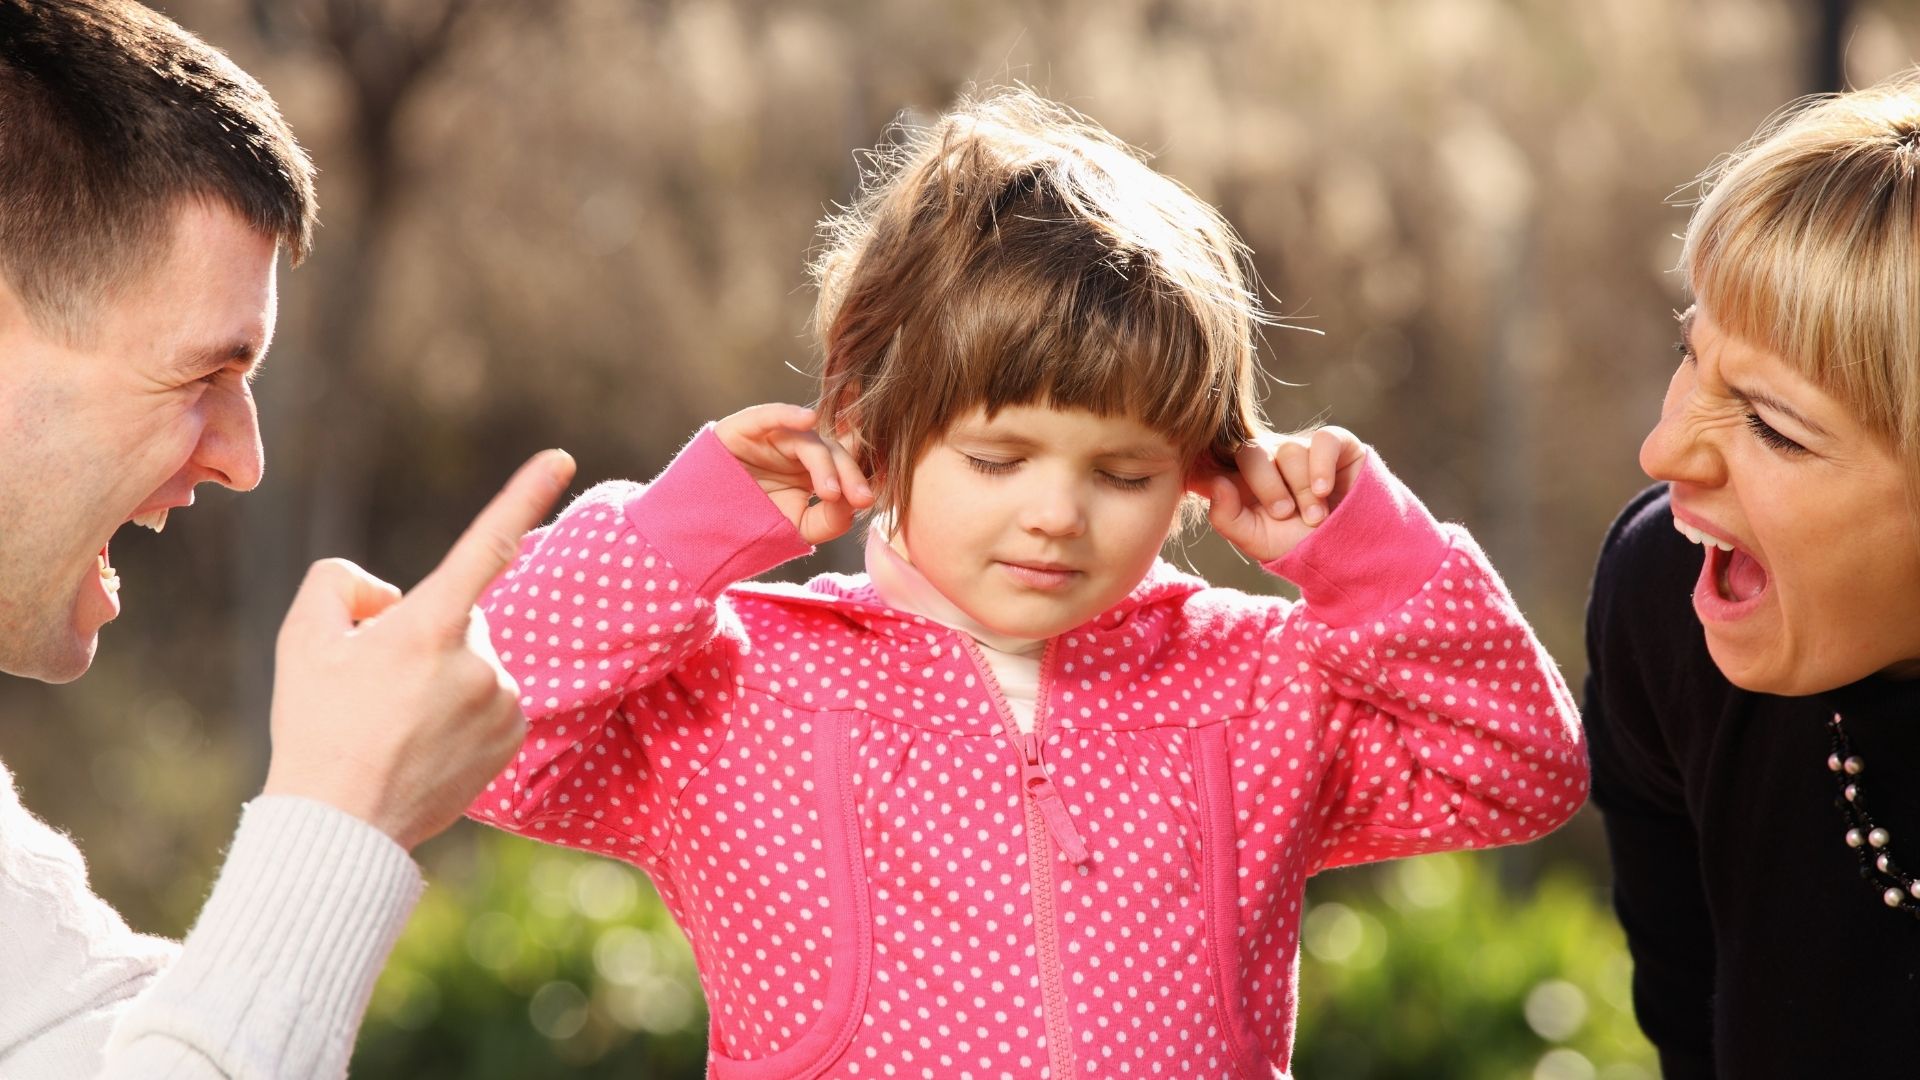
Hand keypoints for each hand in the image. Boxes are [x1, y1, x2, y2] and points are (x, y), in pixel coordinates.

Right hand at [261, 449, 576, 850]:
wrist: (342, 826)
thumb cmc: (316, 727)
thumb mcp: (301, 637)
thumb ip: (341, 582)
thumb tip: (391, 595)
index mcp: (430, 626)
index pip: (485, 545)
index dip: (523, 494)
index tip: (561, 457)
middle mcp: (479, 659)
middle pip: (457, 614)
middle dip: (424, 631)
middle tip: (374, 686)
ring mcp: (503, 699)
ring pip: (474, 658)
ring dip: (443, 673)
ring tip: (395, 721)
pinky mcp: (514, 734)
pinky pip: (490, 697)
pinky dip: (463, 707)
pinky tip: (424, 741)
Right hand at [714, 403, 873, 543]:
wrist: (701, 528)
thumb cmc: (752, 524)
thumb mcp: (798, 529)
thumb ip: (830, 519)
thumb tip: (854, 504)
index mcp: (816, 468)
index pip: (849, 461)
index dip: (866, 471)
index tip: (878, 493)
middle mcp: (799, 448)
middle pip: (835, 450)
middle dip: (851, 474)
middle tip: (862, 499)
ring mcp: (775, 436)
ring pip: (810, 440)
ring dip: (824, 463)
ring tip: (830, 492)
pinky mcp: (747, 427)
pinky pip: (771, 414)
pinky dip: (789, 414)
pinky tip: (808, 419)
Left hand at [1194, 426, 1368, 562]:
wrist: (1347, 550)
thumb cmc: (1298, 543)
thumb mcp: (1257, 540)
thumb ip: (1226, 517)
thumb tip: (1217, 483)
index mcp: (1243, 477)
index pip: (1218, 460)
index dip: (1210, 469)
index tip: (1209, 486)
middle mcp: (1270, 457)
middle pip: (1252, 452)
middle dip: (1268, 488)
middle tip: (1284, 514)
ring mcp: (1301, 447)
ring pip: (1290, 451)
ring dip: (1303, 490)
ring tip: (1316, 518)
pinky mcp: (1336, 443)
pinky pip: (1323, 440)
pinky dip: (1321, 466)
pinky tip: (1324, 491)